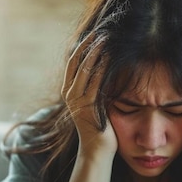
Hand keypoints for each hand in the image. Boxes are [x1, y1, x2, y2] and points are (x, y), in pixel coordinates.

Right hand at [61, 34, 116, 157]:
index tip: (96, 32)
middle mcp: (70, 94)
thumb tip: (105, 67)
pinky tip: (111, 56)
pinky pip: (95, 82)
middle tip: (103, 30)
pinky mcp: (88, 107)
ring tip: (108, 38)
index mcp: (69, 91)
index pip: (74, 61)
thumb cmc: (99, 128)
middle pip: (77, 60)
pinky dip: (102, 67)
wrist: (96, 151)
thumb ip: (95, 87)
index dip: (84, 45)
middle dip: (90, 43)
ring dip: (97, 51)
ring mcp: (77, 100)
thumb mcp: (95, 103)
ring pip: (85, 68)